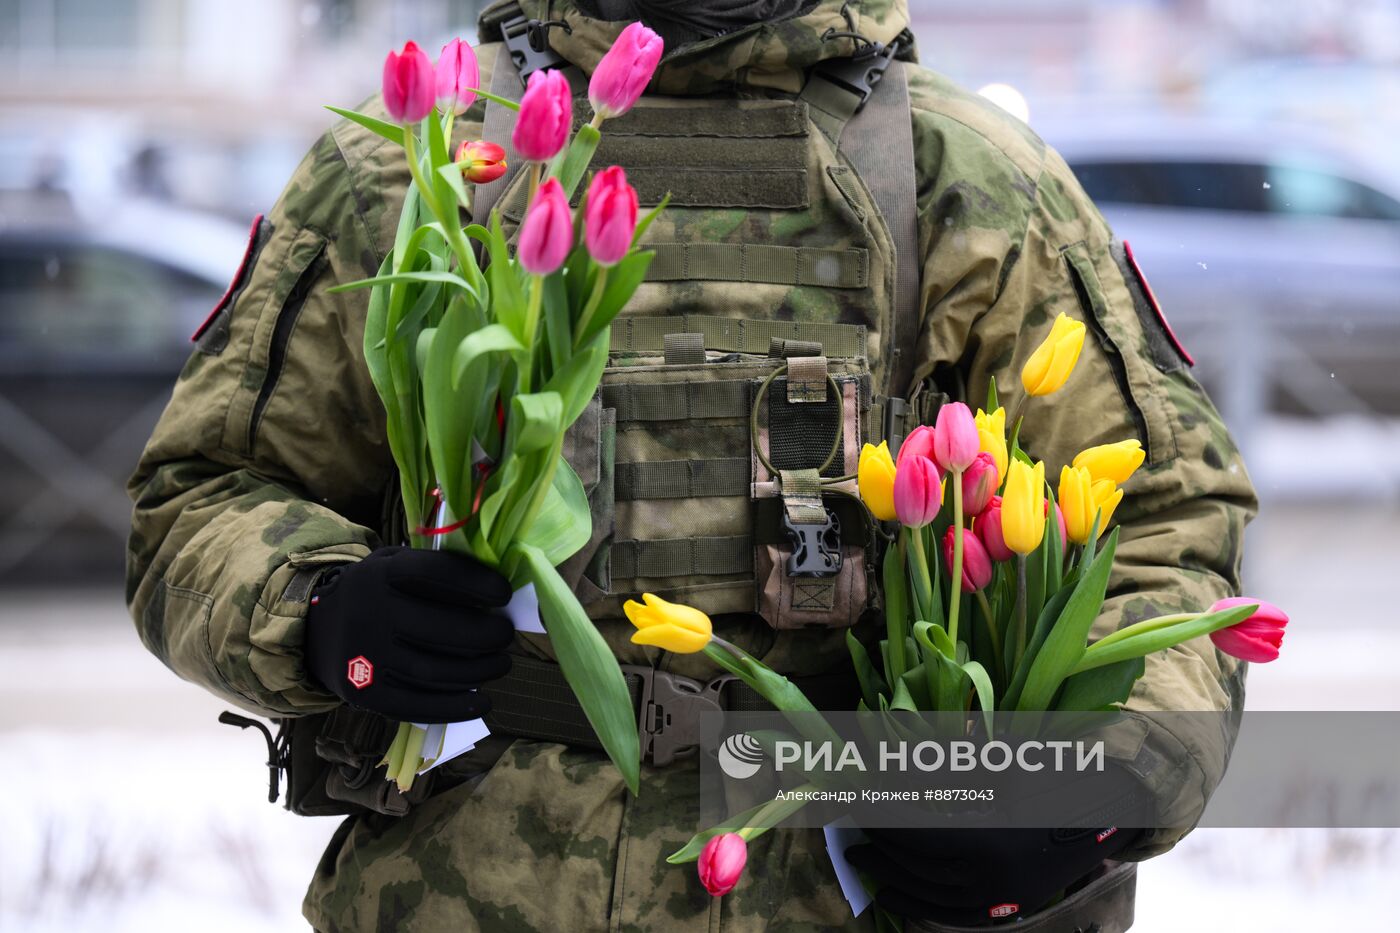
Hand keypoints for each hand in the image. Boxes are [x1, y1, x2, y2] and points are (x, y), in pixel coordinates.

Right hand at [304, 546, 514, 722]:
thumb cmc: (372, 594)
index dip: (476, 584)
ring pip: (433, 671)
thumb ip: (432, 567)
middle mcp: (370, 614)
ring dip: (478, 671)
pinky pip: (417, 706)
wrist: (315, 631)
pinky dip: (455, 707)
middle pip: (440, 629)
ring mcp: (365, 658)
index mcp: (380, 575)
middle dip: (485, 635)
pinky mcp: (365, 694)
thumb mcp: (391, 565)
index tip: (504, 594)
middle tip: (506, 636)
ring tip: (500, 664)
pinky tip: (481, 703)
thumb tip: (494, 583)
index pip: (436, 574)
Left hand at [845, 767, 1148, 924]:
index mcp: (988, 840)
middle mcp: (992, 879)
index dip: (884, 822)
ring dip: (896, 883)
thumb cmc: (1052, 779)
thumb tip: (893, 775)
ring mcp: (1002, 899)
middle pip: (921, 869)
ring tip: (868, 870)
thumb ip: (946, 776)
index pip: (918, 835)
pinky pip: (958, 916)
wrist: (1105, 813)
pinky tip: (899, 899)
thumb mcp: (995, 771)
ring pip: (934, 898)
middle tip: (853, 840)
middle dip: (883, 853)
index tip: (860, 809)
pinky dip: (924, 909)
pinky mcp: (1010, 908)